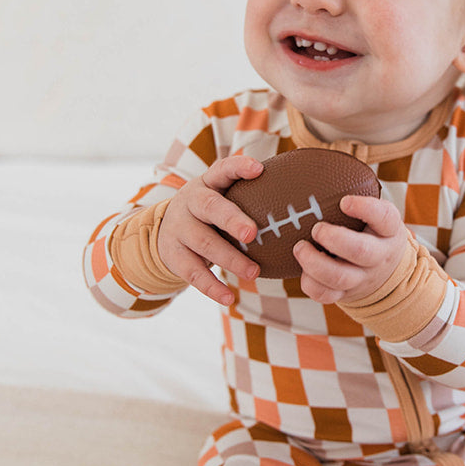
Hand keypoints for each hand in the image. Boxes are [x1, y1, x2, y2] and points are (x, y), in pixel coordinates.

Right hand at [156, 155, 263, 306]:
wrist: (163, 230)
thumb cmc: (209, 213)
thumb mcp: (221, 196)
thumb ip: (250, 195)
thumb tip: (302, 198)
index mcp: (207, 183)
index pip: (222, 169)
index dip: (239, 167)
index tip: (259, 169)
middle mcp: (190, 202)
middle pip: (209, 207)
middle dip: (231, 219)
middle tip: (253, 233)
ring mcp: (179, 228)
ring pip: (203, 242)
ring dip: (230, 258)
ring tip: (254, 272)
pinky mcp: (173, 255)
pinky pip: (192, 273)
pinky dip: (211, 287)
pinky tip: (228, 298)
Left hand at [292, 194, 409, 305]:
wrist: (385, 274)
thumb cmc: (371, 231)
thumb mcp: (377, 214)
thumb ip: (358, 196)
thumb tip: (314, 161)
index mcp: (389, 231)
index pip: (385, 218)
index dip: (366, 209)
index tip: (345, 201)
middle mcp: (379, 256)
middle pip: (361, 252)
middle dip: (335, 239)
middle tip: (316, 228)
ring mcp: (363, 278)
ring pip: (339, 277)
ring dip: (314, 263)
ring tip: (300, 247)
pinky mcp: (346, 295)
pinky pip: (326, 295)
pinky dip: (310, 283)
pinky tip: (302, 270)